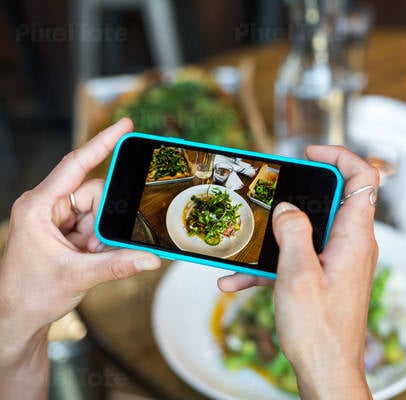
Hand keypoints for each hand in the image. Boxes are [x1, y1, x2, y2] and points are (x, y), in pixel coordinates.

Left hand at [0, 118, 159, 398]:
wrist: (16, 317)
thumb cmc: (29, 294)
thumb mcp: (77, 277)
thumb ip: (117, 265)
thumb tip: (150, 259)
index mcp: (39, 207)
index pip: (76, 165)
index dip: (102, 143)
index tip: (125, 125)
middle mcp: (46, 207)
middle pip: (93, 195)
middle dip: (104, 221)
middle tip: (96, 246)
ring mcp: (55, 219)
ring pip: (97, 212)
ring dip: (101, 235)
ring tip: (87, 257)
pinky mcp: (63, 232)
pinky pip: (93, 226)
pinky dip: (99, 242)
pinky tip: (89, 257)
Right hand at [219, 145, 378, 398]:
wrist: (327, 371)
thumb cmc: (319, 329)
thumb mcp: (297, 275)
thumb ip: (293, 233)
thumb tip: (288, 208)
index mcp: (354, 237)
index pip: (364, 177)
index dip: (340, 156)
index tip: (309, 153)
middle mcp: (352, 244)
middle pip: (332, 198)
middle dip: (297, 194)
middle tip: (270, 194)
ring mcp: (340, 259)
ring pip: (309, 230)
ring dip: (277, 235)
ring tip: (245, 245)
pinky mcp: (327, 275)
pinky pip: (300, 257)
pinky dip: (273, 263)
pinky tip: (238, 280)